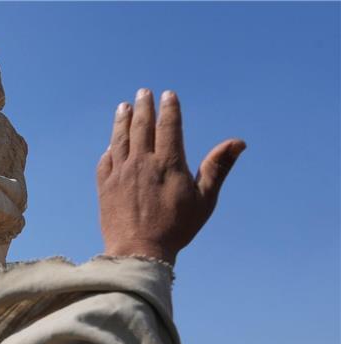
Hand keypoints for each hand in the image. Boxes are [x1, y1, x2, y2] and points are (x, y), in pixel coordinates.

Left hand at [97, 89, 245, 263]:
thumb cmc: (176, 228)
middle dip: (144, 106)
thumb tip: (238, 142)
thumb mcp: (204, 199)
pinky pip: (106, 160)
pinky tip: (112, 144)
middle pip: (141, 126)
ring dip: (122, 121)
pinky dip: (110, 149)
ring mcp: (120, 173)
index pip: (168, 126)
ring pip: (120, 139)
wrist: (138, 250)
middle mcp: (141, 162)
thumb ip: (218, 167)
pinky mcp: (105, 185)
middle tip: (143, 92)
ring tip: (124, 107)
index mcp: (167, 163)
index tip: (168, 95)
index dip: (169, 109)